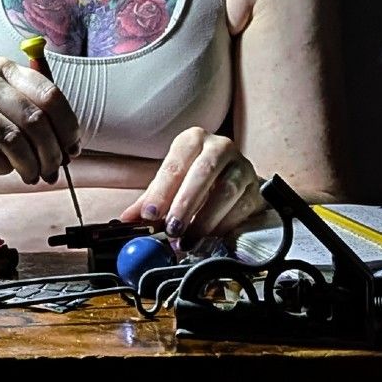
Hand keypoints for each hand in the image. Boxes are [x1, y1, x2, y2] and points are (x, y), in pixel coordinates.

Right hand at [0, 58, 79, 184]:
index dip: (67, 124)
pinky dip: (0, 167)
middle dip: (52, 151)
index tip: (72, 145)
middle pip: (34, 120)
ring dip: (29, 164)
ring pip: (11, 140)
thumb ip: (18, 93)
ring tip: (33, 175)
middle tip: (55, 168)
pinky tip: (3, 169)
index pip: (48, 94)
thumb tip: (60, 128)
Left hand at [120, 128, 263, 246]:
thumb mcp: (170, 185)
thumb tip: (127, 220)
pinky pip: (242, 207)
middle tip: (172, 230)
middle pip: (204, 172)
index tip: (150, 215)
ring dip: (205, 220)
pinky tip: (210, 237)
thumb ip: (149, 202)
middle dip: (185, 204)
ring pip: (227, 190)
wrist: (233, 178)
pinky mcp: (255, 187)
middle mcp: (220, 147)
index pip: (175, 164)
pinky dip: (224, 225)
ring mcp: (241, 165)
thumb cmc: (195, 180)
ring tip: (188, 240)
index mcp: (193, 140)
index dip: (161, 191)